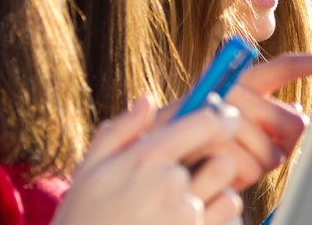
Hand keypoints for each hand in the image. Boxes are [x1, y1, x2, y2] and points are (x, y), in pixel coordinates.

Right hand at [53, 95, 241, 224]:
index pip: (206, 123)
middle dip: (215, 167)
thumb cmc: (82, 220)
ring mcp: (187, 219)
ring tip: (185, 212)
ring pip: (230, 198)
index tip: (225, 120)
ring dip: (216, 202)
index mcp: (146, 159)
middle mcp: (172, 186)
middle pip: (224, 162)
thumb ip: (120, 132)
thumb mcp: (88, 172)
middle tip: (195, 180)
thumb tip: (147, 99)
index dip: (222, 118)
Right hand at [168, 53, 311, 189]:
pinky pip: (250, 175)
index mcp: (235, 81)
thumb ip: (261, 112)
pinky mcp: (215, 151)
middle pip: (294, 124)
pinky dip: (238, 184)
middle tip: (256, 152)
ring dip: (256, 169)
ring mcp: (222, 119)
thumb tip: (297, 114)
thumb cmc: (180, 143)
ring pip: (273, 156)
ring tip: (226, 164)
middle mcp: (230, 93)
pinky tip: (217, 175)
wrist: (136, 161)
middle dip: (283, 146)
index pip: (285, 66)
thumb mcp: (219, 118)